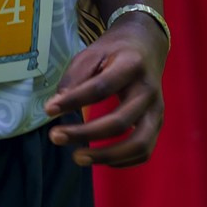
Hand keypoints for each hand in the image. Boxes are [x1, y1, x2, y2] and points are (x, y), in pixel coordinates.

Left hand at [44, 19, 167, 167]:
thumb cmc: (115, 51)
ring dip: (106, 156)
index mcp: (132, 66)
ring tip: (77, 157)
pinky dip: (121, 161)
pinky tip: (98, 158)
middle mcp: (148, 90)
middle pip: (120, 122)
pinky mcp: (157, 124)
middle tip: (55, 136)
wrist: (147, 45)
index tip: (49, 109)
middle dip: (84, 134)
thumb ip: (75, 78)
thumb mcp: (92, 53)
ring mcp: (156, 110)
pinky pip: (143, 152)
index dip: (74, 101)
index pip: (101, 88)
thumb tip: (56, 107)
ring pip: (139, 144)